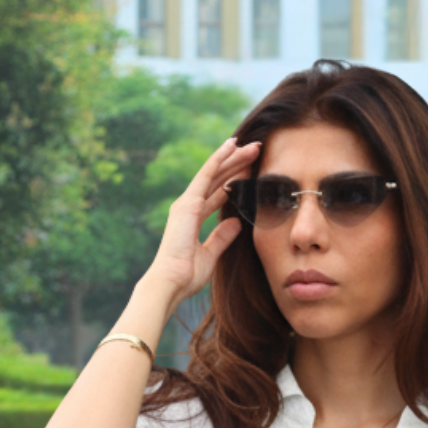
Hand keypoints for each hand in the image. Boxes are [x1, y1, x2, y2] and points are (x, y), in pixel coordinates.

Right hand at [144, 135, 260, 311]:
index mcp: (192, 218)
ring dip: (233, 157)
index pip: (217, 193)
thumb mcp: (210, 254)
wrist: (171, 282)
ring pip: (214, 173)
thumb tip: (236, 222)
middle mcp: (188, 206)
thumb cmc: (186, 276)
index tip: (249, 171)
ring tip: (252, 145)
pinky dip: (219, 159)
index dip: (233, 181)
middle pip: (217, 179)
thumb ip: (222, 237)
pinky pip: (207, 174)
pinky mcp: (188, 202)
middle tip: (256, 151)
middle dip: (237, 164)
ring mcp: (187, 202)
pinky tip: (232, 146)